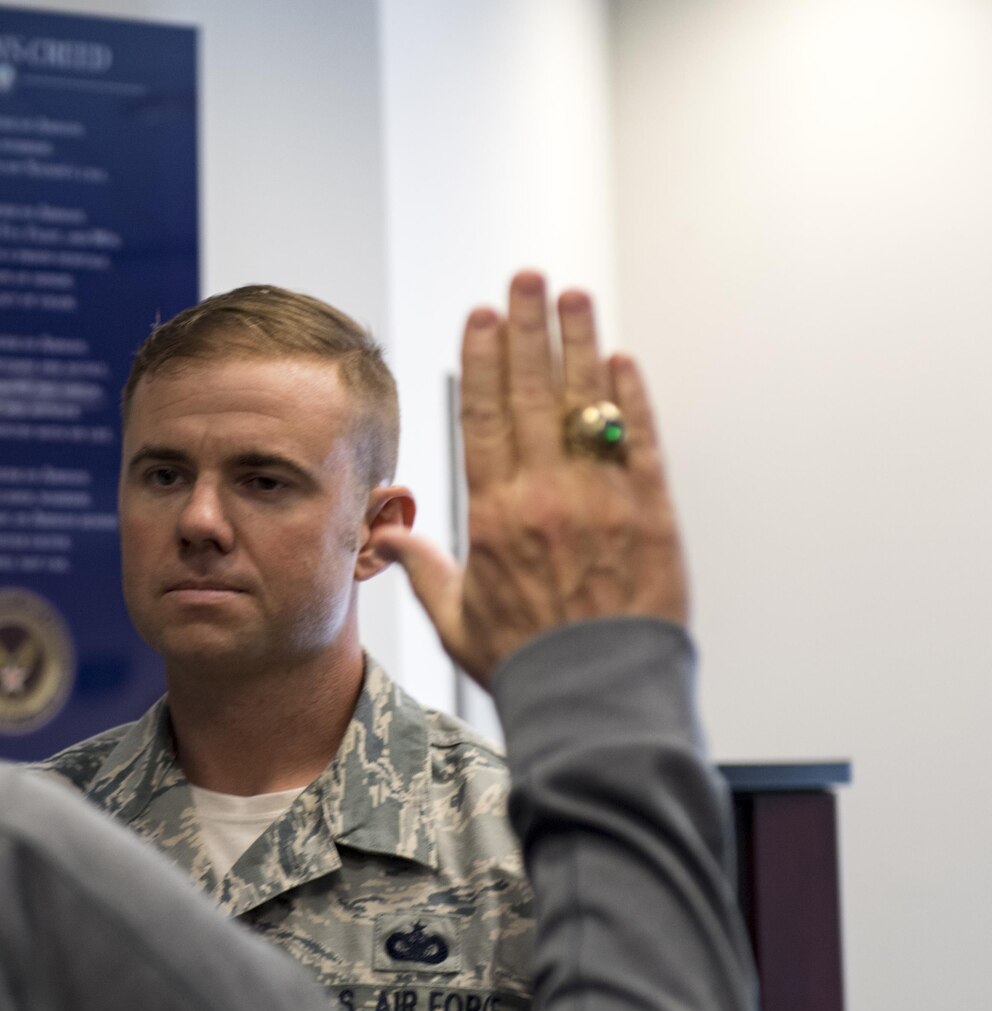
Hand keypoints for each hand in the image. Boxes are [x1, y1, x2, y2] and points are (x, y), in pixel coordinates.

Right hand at [373, 272, 688, 686]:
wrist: (596, 698)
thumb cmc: (524, 665)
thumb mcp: (456, 621)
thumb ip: (425, 570)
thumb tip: (392, 539)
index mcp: (493, 517)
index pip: (484, 417)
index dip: (483, 360)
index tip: (479, 315)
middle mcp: (545, 495)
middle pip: (533, 392)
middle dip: (527, 329)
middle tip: (525, 278)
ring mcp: (602, 498)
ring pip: (587, 403)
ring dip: (579, 343)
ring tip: (572, 295)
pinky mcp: (653, 511)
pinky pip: (640, 439)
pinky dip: (631, 396)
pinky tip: (621, 360)